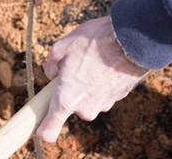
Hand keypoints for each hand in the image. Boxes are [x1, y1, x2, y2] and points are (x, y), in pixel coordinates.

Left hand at [36, 16, 149, 142]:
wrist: (131, 40)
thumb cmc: (94, 42)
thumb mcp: (61, 46)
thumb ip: (50, 65)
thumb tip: (52, 74)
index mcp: (66, 99)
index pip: (49, 130)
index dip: (43, 128)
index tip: (39, 126)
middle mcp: (85, 108)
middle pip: (71, 103)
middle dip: (70, 87)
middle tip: (74, 65)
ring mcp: (104, 104)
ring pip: (88, 96)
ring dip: (87, 82)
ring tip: (93, 59)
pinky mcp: (119, 98)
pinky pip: (103, 91)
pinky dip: (102, 80)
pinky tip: (106, 61)